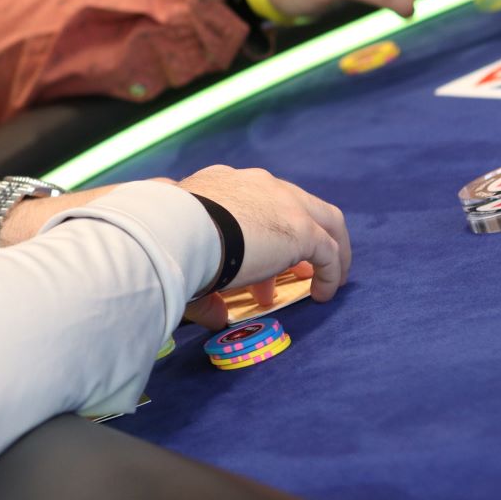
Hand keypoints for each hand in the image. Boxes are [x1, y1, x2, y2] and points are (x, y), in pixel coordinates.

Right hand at [177, 166, 349, 330]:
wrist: (179, 231)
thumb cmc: (170, 239)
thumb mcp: (182, 250)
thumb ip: (203, 279)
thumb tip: (216, 316)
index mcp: (222, 183)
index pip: (252, 201)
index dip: (258, 232)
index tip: (255, 261)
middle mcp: (256, 184)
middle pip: (294, 204)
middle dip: (298, 235)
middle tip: (295, 269)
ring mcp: (283, 202)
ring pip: (323, 220)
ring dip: (326, 249)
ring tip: (323, 279)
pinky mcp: (302, 229)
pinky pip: (328, 252)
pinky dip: (330, 272)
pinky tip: (322, 295)